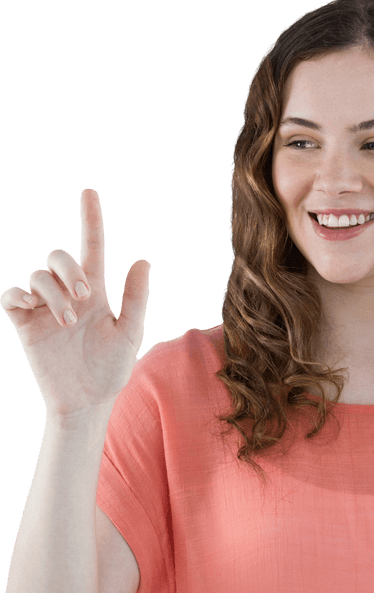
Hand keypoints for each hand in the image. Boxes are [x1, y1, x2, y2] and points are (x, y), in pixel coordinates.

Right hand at [0, 187, 150, 417]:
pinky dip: (18, 295)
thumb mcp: (130, 335)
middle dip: (69, 269)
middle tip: (86, 295)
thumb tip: (142, 261)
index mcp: (96, 293)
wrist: (86, 401)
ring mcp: (45, 308)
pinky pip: (11, 295)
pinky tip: (31, 308)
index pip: (92, 248)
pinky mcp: (25, 324)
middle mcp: (68, 294)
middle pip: (58, 256)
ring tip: (69, 322)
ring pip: (38, 277)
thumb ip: (136, 299)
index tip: (90, 192)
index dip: (91, 220)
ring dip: (54, 294)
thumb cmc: (111, 371)